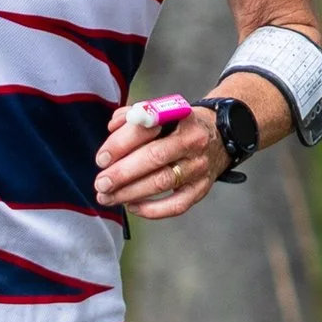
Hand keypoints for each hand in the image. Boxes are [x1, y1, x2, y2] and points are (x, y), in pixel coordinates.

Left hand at [93, 100, 222, 221]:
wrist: (220, 135)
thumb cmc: (180, 125)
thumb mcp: (161, 111)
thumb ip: (134, 116)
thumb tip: (111, 130)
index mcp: (180, 116)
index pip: (146, 128)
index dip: (120, 144)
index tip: (101, 158)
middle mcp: (192, 141)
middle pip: (154, 158)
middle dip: (122, 173)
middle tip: (101, 184)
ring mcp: (199, 166)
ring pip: (162, 182)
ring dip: (131, 192)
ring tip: (107, 197)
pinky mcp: (202, 187)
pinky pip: (178, 205)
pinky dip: (153, 210)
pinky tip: (132, 206)